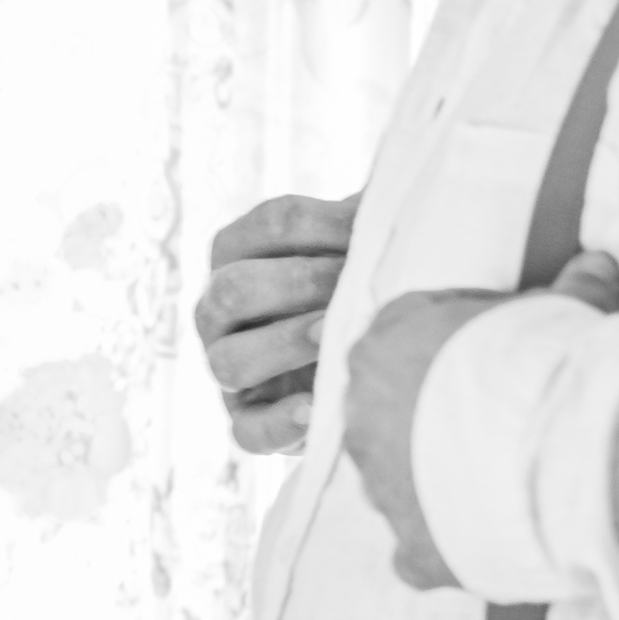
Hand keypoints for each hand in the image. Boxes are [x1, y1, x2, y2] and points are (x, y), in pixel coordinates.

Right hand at [195, 192, 361, 453]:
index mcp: (241, 253)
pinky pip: (248, 431)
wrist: (375, 360)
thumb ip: (370, 220)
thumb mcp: (362, 247)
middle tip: (351, 283)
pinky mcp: (249, 421)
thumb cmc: (366, 286)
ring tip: (334, 338)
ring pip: (228, 361)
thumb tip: (399, 188)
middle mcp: (219, 309)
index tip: (370, 231)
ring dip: (283, 345)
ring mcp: (226, 366)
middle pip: (234, 289)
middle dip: (297, 283)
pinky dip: (279, 424)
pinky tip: (315, 409)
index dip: (322, 224)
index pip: (270, 225)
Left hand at [342, 251, 618, 588]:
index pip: (407, 338)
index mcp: (384, 344)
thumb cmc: (554, 363)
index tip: (507, 359)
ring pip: (401, 484)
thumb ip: (569, 289)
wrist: (566, 448)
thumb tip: (598, 262)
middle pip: (394, 415)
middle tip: (506, 425)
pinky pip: (420, 551)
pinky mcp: (410, 548)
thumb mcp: (562, 312)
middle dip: (440, 420)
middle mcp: (362, 415)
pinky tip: (495, 542)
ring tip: (508, 483)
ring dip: (443, 484)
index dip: (462, 348)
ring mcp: (380, 487)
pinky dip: (451, 548)